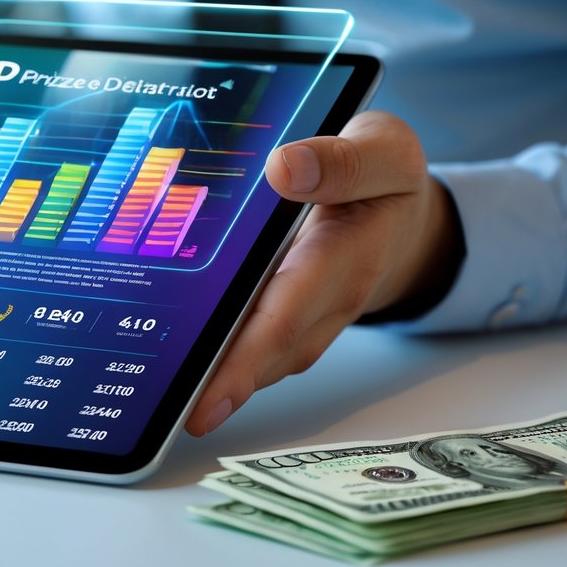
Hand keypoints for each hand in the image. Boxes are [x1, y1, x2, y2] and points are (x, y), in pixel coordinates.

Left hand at [185, 110, 462, 435]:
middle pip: (265, 350)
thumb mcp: (382, 151)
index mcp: (345, 253)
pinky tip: (181, 365)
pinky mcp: (291, 318)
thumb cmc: (384, 178)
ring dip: (217, 380)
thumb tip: (285, 171)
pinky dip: (222, 358)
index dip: (245, 357)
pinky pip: (255, 344)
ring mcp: (307, 316)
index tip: (206, 395)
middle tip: (164, 414)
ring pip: (259, 356)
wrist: (404, 212)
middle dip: (217, 384)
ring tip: (162, 400)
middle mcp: (325, 298)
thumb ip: (342, 162)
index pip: (287, 312)